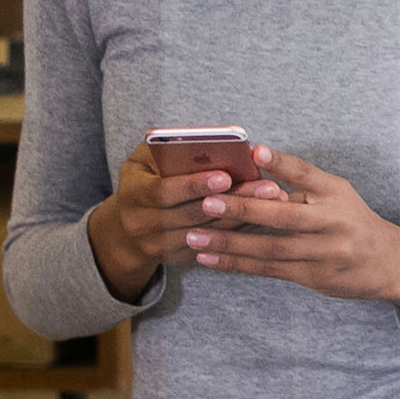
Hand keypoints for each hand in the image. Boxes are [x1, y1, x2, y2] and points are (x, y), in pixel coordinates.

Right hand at [87, 143, 285, 303]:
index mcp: (133, 195)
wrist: (125, 229)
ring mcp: (159, 246)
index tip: (226, 175)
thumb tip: (207, 140)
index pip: (164, 192)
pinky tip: (266, 216)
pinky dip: (240, 231)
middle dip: (233, 200)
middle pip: (193, 214)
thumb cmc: (144, 179)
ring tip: (274, 199)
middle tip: (268, 187)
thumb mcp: (144, 160)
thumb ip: (167, 149)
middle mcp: (142, 225)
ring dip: (244, 217)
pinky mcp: (177, 258)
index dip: (194, 185)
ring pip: (209, 234)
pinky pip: (214, 247)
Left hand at [185, 145, 399, 312]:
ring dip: (230, 242)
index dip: (281, 162)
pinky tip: (211, 258)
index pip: (306, 173)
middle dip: (243, 208)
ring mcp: (323, 252)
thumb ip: (300, 188)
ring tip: (195, 236)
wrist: (388, 262)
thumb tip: (252, 175)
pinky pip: (269, 269)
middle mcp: (331, 221)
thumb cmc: (352, 221)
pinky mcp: (313, 276)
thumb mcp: (336, 194)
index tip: (255, 150)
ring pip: (270, 248)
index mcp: (335, 193)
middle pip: (283, 215)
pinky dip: (238, 263)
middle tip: (207, 201)